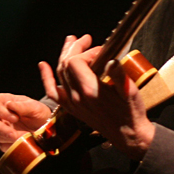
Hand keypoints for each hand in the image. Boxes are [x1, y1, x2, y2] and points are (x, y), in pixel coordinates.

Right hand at [0, 93, 51, 150]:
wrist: (45, 126)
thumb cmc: (38, 112)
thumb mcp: (35, 107)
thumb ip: (22, 106)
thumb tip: (9, 105)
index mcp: (3, 101)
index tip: (15, 118)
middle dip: (1, 129)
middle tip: (14, 134)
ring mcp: (0, 129)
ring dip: (10, 138)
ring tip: (25, 136)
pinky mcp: (4, 142)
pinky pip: (3, 146)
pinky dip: (14, 145)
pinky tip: (23, 141)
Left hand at [40, 34, 154, 160]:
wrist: (128, 135)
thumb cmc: (131, 113)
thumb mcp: (130, 91)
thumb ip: (119, 75)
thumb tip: (112, 60)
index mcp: (91, 90)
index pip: (76, 61)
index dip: (86, 51)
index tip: (100, 50)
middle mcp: (77, 97)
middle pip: (66, 64)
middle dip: (74, 48)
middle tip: (85, 38)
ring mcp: (72, 103)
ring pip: (60, 73)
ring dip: (64, 56)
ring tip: (72, 42)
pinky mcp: (71, 108)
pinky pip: (53, 92)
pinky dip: (47, 78)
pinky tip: (43, 65)